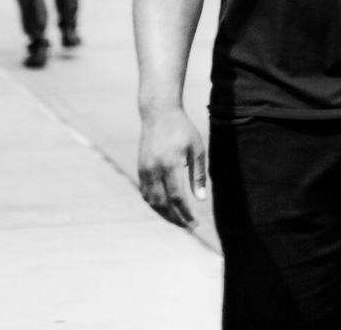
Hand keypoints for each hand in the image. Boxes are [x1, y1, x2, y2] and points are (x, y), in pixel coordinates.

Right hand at [136, 107, 208, 227]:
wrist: (158, 114)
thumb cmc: (182, 129)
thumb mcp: (196, 149)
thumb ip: (198, 174)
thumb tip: (200, 199)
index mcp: (171, 164)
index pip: (177, 198)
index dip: (186, 214)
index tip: (195, 223)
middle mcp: (154, 170)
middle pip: (163, 204)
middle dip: (175, 219)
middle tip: (188, 227)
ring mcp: (144, 170)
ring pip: (152, 202)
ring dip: (164, 215)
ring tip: (179, 221)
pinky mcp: (140, 169)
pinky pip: (146, 194)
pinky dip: (155, 205)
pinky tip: (166, 208)